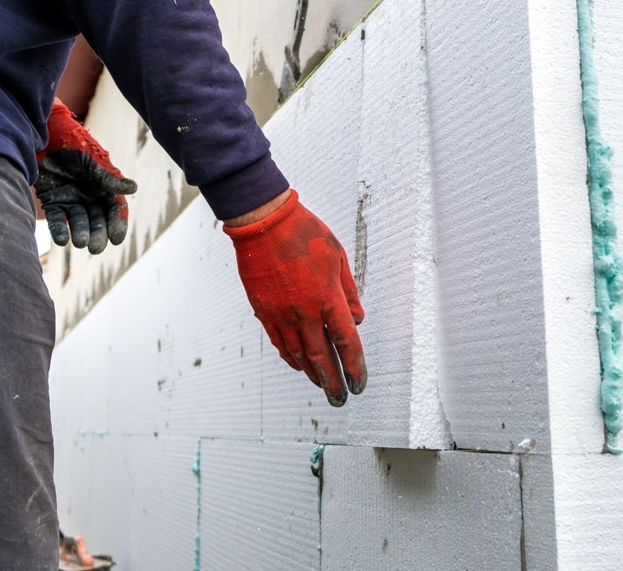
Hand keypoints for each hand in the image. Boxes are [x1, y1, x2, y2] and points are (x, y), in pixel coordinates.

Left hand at [35, 100, 137, 254]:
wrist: (42, 136)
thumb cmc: (71, 144)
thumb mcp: (91, 161)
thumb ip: (107, 177)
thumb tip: (133, 188)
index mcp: (104, 185)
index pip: (115, 208)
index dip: (117, 224)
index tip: (116, 239)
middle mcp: (90, 195)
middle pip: (98, 219)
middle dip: (98, 234)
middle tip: (95, 248)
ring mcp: (71, 199)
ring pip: (79, 222)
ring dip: (80, 233)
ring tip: (80, 242)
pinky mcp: (52, 201)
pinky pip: (58, 219)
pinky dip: (60, 230)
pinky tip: (62, 240)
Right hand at [224, 190, 366, 405]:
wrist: (264, 223)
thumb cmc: (305, 234)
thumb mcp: (338, 257)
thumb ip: (349, 291)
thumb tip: (357, 319)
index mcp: (327, 297)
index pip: (346, 341)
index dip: (354, 366)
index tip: (359, 384)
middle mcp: (304, 311)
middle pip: (321, 356)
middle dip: (332, 381)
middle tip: (340, 399)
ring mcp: (281, 313)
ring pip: (298, 354)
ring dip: (311, 373)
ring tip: (321, 385)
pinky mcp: (263, 310)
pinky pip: (278, 342)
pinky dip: (290, 357)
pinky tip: (298, 365)